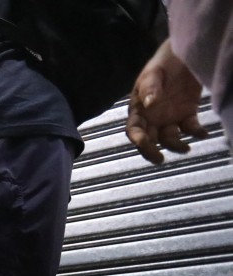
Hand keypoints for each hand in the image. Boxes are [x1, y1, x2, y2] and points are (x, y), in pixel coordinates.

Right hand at [126, 39, 206, 164]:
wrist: (185, 54)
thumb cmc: (164, 62)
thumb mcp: (154, 72)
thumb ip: (150, 87)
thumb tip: (149, 103)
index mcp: (139, 109)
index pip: (134, 129)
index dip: (137, 138)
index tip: (143, 143)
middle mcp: (152, 117)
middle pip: (149, 139)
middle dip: (152, 151)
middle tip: (159, 159)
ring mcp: (170, 117)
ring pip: (169, 138)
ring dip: (176, 145)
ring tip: (186, 148)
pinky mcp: (187, 114)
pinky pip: (190, 128)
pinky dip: (196, 133)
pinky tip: (203, 133)